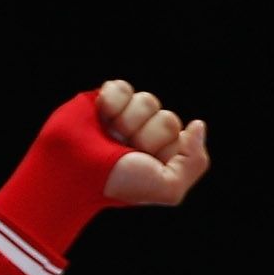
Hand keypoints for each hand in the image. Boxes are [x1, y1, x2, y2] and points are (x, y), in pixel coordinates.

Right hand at [95, 81, 209, 207]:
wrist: (75, 171)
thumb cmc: (120, 183)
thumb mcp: (168, 187)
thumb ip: (195, 161)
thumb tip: (198, 124)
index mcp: (163, 154)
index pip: (182, 137)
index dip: (164, 151)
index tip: (145, 164)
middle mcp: (146, 134)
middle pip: (167, 118)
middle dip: (147, 137)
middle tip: (125, 150)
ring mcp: (125, 116)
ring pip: (148, 100)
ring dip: (128, 121)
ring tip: (111, 136)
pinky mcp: (103, 100)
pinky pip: (123, 87)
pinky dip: (112, 102)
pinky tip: (101, 116)